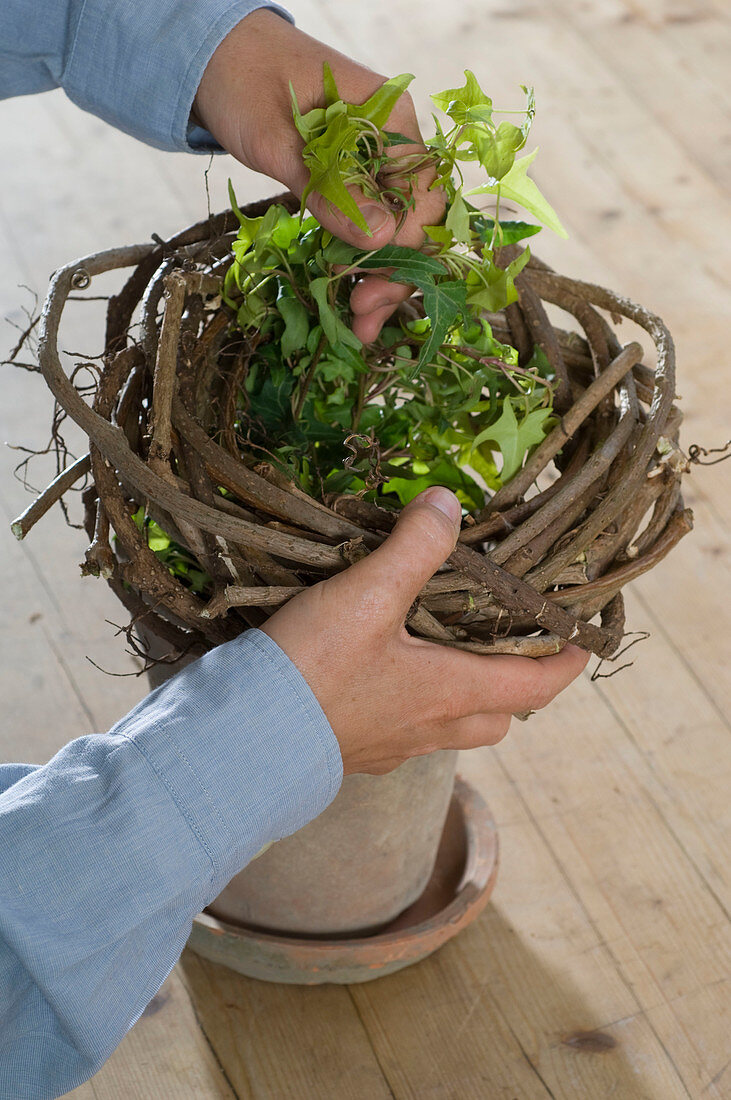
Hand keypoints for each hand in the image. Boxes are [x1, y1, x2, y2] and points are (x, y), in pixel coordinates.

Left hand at [194, 10, 444, 342]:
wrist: (215, 53)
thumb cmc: (242, 79)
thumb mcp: (278, 138)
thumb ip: (328, 188)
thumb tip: (381, 238)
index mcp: (391, 117)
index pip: (423, 194)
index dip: (405, 249)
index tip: (370, 288)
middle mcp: (395, 142)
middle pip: (417, 220)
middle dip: (397, 276)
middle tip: (362, 320)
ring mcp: (376, 163)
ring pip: (397, 232)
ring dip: (382, 280)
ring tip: (356, 324)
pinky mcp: (354, 181)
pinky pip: (370, 227)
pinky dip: (361, 264)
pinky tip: (347, 297)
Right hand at [261, 487, 589, 774]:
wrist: (243, 741)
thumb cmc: (312, 670)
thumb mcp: (366, 595)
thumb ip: (414, 547)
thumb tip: (448, 503)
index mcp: (451, 692)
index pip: (537, 687)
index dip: (566, 662)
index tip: (581, 640)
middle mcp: (431, 728)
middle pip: (499, 716)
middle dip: (516, 684)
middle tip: (508, 643)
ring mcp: (394, 747)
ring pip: (452, 729)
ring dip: (464, 698)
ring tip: (445, 653)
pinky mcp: (357, 754)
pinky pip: (406, 736)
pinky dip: (413, 708)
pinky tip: (382, 677)